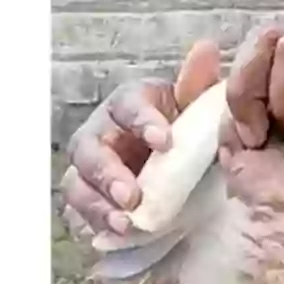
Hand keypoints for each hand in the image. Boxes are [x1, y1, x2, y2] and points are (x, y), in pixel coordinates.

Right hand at [59, 40, 221, 236]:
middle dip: (107, 172)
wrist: (184, 171)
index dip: (142, 121)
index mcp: (131, 105)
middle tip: (131, 195)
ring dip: (96, 204)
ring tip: (124, 223)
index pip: (128, 105)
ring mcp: (90, 170)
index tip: (164, 141)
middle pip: (89, 148)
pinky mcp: (89, 199)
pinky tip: (115, 235)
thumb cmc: (187, 134)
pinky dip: (94, 224)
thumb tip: (206, 48)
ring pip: (78, 183)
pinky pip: (80, 212)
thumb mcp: (198, 112)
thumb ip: (199, 86)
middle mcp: (101, 133)